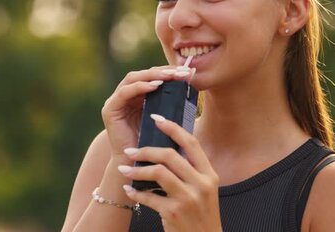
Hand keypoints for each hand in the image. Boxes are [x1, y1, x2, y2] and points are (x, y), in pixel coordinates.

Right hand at [101, 66, 191, 158]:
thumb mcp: (167, 119)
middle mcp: (125, 96)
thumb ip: (173, 102)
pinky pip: (124, 93)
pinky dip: (139, 87)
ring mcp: (116, 102)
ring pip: (133, 78)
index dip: (169, 72)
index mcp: (138, 97)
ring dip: (152, 76)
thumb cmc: (155, 144)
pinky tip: (155, 86)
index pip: (153, 77)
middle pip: (143, 74)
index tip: (188, 72)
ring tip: (169, 77)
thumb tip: (191, 83)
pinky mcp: (110, 110)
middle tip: (180, 72)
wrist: (139, 167)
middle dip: (163, 71)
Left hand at [118, 115, 221, 231]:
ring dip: (137, 170)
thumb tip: (169, 146)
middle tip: (131, 150)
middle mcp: (201, 184)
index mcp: (210, 175)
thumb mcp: (205, 189)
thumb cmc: (201, 214)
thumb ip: (192, 170)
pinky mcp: (173, 214)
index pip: (191, 143)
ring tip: (124, 170)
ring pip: (158, 173)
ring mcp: (188, 199)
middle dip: (146, 150)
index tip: (156, 119)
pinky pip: (148, 197)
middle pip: (170, 155)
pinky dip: (136, 192)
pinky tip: (129, 190)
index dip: (173, 128)